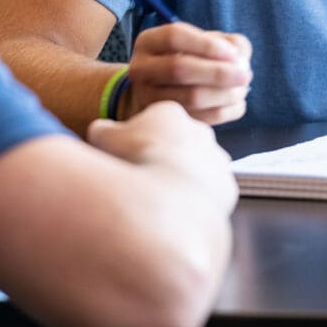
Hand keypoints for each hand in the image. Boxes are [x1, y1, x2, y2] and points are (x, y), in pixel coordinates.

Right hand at [87, 100, 238, 213]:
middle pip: (180, 142)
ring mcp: (217, 158)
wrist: (170, 200)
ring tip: (162, 200)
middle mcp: (200, 130)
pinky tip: (180, 213)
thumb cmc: (135, 163)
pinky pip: (212, 194)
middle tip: (145, 179)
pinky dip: (198, 203)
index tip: (129, 158)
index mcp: (170, 113)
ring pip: (199, 167)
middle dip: (164, 158)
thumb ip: (103, 131)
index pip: (156, 122)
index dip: (139, 140)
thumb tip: (99, 131)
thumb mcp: (104, 139)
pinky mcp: (227, 187)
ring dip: (183, 180)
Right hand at [124, 22, 251, 125]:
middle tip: (246, 75)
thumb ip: (227, 42)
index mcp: (148, 41)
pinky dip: (224, 112)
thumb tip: (239, 57)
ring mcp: (147, 98)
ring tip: (243, 89)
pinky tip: (237, 104)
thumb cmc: (190, 58)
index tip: (233, 54)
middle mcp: (141, 68)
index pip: (175, 36)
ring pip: (188, 98)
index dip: (206, 45)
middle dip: (218, 73)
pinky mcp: (162, 122)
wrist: (162, 90)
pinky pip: (197, 119)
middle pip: (179, 69)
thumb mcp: (203, 42)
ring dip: (223, 94)